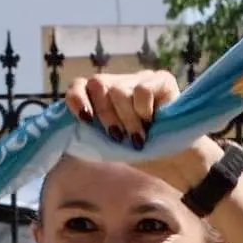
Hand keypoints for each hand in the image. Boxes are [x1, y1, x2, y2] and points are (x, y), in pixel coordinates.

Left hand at [68, 70, 208, 185]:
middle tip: (119, 137)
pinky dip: (144, 112)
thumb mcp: (108, 145)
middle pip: (98, 84)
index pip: (80, 85)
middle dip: (106, 115)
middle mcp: (121, 83)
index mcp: (104, 97)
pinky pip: (141, 91)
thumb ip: (88, 131)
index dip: (77, 99)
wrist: (178, 164)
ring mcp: (141, 79)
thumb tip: (64, 127)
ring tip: (139, 136)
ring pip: (119, 90)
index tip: (85, 120)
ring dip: (128, 120)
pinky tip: (153, 123)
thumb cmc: (144, 155)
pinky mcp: (162, 80)